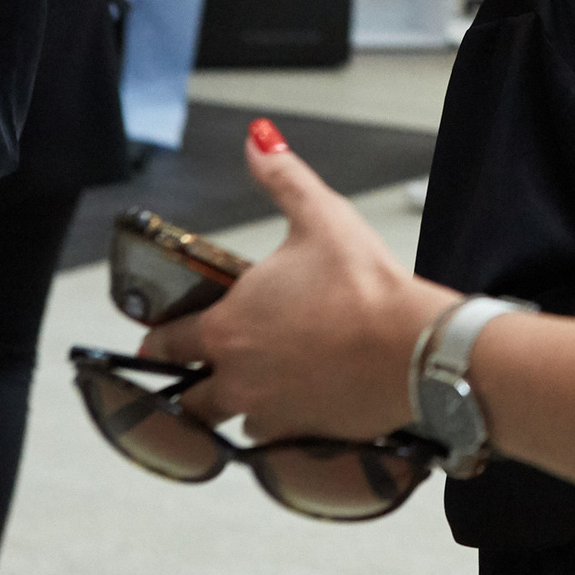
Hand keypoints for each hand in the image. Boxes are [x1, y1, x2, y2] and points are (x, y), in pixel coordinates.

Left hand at [142, 120, 456, 441]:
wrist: (415, 348)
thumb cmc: (364, 284)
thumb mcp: (322, 217)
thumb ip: (283, 177)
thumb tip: (258, 138)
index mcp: (225, 327)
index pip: (165, 343)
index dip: (159, 338)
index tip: (161, 336)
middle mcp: (236, 377)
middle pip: (189, 399)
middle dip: (194, 385)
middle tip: (209, 369)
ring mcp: (269, 411)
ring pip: (235, 418)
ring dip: (242, 402)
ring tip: (267, 382)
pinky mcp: (304, 435)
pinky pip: (277, 436)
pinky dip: (284, 421)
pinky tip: (306, 400)